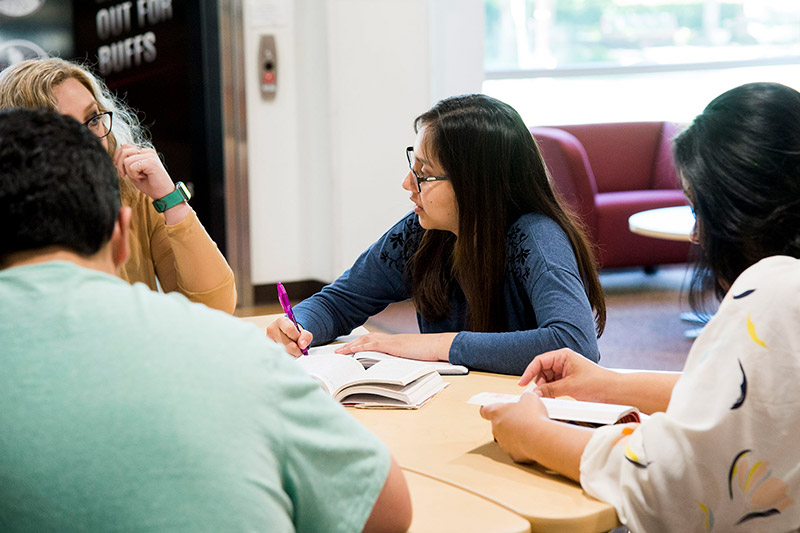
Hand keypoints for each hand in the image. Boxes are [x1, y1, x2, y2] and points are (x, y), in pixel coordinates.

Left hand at [113, 144, 176, 200]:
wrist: (164, 194)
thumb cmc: (150, 185)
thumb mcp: (134, 172)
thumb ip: (127, 164)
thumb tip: (116, 159)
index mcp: (145, 152)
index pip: (125, 147)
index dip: (117, 157)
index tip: (120, 170)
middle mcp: (148, 151)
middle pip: (124, 151)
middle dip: (120, 165)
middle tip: (124, 175)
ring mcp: (150, 155)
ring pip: (127, 160)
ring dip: (129, 172)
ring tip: (139, 177)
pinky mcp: (151, 162)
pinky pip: (132, 166)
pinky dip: (134, 175)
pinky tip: (143, 177)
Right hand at [266, 317, 312, 357]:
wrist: (286, 336)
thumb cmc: (294, 333)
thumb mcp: (303, 332)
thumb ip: (306, 336)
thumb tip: (302, 345)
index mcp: (281, 321)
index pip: (290, 329)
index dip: (298, 337)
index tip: (301, 341)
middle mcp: (272, 330)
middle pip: (288, 344)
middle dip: (297, 348)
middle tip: (299, 347)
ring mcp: (269, 341)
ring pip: (285, 352)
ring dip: (293, 354)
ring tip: (293, 349)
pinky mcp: (268, 350)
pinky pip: (281, 357)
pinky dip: (288, 357)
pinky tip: (288, 353)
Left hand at [334, 332, 456, 361]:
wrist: (439, 346)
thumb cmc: (429, 354)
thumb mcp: (410, 358)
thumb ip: (399, 362)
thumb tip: (390, 372)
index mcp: (394, 342)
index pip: (372, 342)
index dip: (359, 345)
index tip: (348, 351)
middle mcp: (390, 340)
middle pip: (365, 340)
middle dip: (351, 346)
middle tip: (338, 352)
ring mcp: (391, 341)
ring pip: (366, 341)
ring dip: (352, 347)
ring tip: (340, 353)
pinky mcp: (393, 345)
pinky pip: (373, 345)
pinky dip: (361, 347)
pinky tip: (352, 351)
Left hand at [479, 392, 548, 462]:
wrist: (540, 438)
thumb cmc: (532, 416)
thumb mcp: (530, 398)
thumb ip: (524, 398)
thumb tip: (526, 400)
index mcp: (497, 413)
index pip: (485, 410)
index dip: (488, 408)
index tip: (492, 408)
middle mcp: (497, 429)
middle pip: (498, 424)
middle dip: (508, 420)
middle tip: (521, 417)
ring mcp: (504, 443)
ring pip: (508, 437)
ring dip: (516, 433)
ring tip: (530, 429)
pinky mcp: (513, 454)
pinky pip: (517, 448)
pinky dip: (524, 445)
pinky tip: (534, 441)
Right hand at [519, 348, 613, 402]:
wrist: (613, 391)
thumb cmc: (597, 383)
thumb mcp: (570, 386)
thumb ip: (550, 389)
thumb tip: (535, 393)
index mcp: (563, 356)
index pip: (540, 361)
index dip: (529, 372)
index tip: (522, 383)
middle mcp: (563, 361)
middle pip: (541, 370)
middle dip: (538, 382)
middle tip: (538, 394)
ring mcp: (565, 371)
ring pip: (547, 379)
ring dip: (545, 388)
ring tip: (549, 397)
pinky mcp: (568, 381)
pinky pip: (553, 385)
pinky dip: (551, 392)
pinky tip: (553, 398)